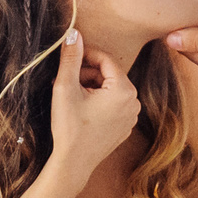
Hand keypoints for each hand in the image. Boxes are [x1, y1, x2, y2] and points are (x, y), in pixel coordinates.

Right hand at [48, 30, 139, 172]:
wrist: (72, 164)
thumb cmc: (69, 127)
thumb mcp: (66, 88)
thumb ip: (71, 58)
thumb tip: (73, 33)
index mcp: (124, 90)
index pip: (105, 60)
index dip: (85, 55)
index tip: (68, 56)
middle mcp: (134, 102)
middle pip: (108, 74)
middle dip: (85, 73)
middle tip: (63, 78)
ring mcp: (131, 116)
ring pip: (110, 89)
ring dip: (90, 86)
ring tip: (68, 93)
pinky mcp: (124, 127)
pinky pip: (112, 105)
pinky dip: (97, 101)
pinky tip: (79, 107)